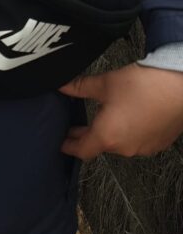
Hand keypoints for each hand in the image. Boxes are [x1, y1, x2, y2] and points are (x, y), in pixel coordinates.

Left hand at [58, 63, 182, 159]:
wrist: (180, 86)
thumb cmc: (143, 85)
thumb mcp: (104, 83)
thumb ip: (79, 87)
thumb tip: (62, 86)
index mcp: (107, 137)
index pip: (82, 150)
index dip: (69, 146)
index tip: (62, 144)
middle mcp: (124, 148)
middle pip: (100, 146)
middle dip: (88, 136)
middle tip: (77, 127)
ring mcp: (143, 148)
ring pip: (119, 144)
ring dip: (110, 133)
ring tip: (105, 116)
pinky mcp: (158, 143)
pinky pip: (137, 141)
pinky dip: (129, 132)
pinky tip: (129, 116)